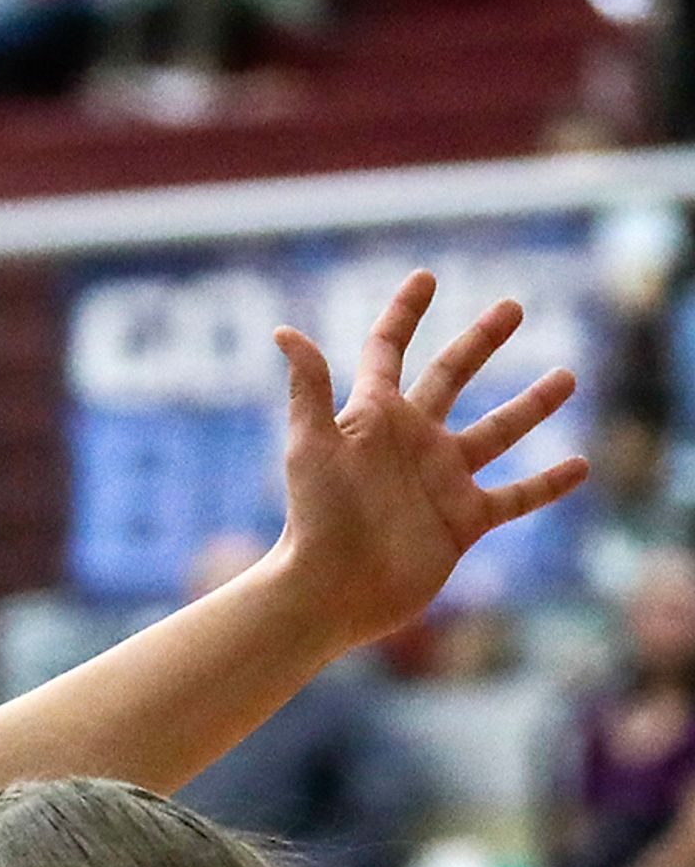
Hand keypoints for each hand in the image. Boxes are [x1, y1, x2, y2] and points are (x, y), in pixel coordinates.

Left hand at [264, 270, 584, 645]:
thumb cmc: (316, 516)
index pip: (388, 350)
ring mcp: (441, 479)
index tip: (427, 277)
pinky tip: (580, 465)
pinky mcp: (464, 519)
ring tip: (567, 374)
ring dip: (532, 404)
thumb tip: (286, 331)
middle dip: (481, 341)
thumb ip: (309, 387)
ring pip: (498, 430)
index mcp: (373, 416)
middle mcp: (411, 441)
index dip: (405, 313)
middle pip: (451, 376)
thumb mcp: (310, 444)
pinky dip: (549, 483)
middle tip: (513, 306)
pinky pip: (516, 496)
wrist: (334, 589)